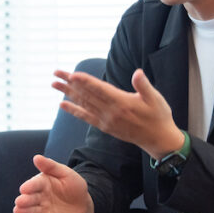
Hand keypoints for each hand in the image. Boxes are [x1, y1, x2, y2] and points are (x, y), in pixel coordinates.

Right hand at [13, 154, 94, 212]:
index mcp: (42, 183)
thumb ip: (51, 166)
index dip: (29, 186)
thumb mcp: (65, 173)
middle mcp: (38, 197)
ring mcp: (41, 211)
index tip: (24, 189)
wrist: (84, 205)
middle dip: (24, 200)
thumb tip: (36, 157)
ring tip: (18, 211)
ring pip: (30, 212)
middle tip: (20, 201)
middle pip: (29, 199)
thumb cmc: (73, 186)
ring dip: (24, 212)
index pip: (34, 184)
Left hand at [52, 68, 184, 159]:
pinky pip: (86, 117)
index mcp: (122, 103)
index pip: (100, 90)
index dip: (85, 82)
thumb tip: (137, 73)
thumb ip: (144, 86)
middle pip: (87, 95)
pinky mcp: (105, 126)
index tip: (71, 75)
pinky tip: (63, 105)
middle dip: (70, 83)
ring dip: (68, 94)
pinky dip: (74, 110)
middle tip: (56, 73)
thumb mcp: (156, 98)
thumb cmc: (158, 116)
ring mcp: (106, 120)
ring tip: (55, 84)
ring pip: (83, 104)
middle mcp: (111, 112)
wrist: (158, 139)